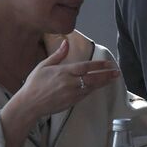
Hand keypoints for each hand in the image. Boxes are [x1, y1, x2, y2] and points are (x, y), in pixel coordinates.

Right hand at [2, 39, 120, 136]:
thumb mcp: (43, 66)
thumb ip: (58, 55)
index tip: (109, 63)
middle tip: (117, 72)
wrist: (29, 104)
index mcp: (63, 72)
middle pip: (93, 78)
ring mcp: (71, 93)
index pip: (85, 66)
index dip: (99, 64)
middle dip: (106, 74)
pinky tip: (100, 86)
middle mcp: (69, 83)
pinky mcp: (72, 102)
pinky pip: (86, 94)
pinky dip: (94, 89)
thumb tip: (66, 42)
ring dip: (103, 83)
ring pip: (92, 87)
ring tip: (113, 78)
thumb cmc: (34, 84)